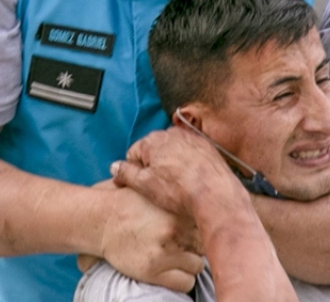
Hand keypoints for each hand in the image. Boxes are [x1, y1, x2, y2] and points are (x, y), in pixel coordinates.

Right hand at [97, 185, 203, 292]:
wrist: (100, 219)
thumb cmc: (128, 202)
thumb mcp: (154, 190)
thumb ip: (179, 196)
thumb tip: (206, 195)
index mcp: (178, 209)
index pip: (209, 224)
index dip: (202, 228)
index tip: (194, 230)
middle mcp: (176, 230)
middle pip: (205, 245)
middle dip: (196, 246)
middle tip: (184, 244)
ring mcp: (166, 252)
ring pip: (198, 266)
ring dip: (189, 263)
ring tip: (176, 257)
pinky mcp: (154, 272)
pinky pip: (186, 283)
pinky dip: (182, 280)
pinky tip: (171, 271)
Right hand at [112, 127, 239, 218]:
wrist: (215, 195)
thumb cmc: (180, 191)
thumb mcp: (144, 185)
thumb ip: (126, 172)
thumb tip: (115, 167)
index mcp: (153, 140)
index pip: (134, 153)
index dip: (134, 171)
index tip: (140, 185)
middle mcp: (172, 133)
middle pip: (154, 150)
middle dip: (154, 166)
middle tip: (159, 187)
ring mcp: (191, 138)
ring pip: (173, 152)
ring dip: (171, 164)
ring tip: (177, 185)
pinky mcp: (207, 146)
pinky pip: (190, 154)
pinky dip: (188, 164)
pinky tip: (190, 180)